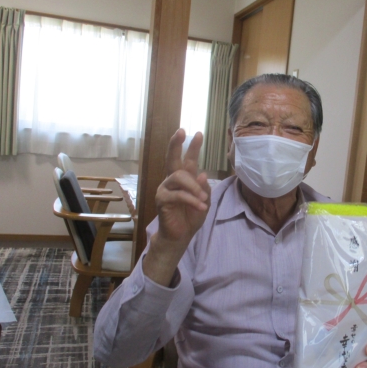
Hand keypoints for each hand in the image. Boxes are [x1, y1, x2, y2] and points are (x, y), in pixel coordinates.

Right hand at [143, 129, 210, 285]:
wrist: (181, 235)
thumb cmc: (191, 216)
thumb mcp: (204, 201)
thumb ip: (204, 188)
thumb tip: (201, 173)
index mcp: (184, 178)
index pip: (187, 159)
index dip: (192, 146)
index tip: (198, 133)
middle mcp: (172, 180)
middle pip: (172, 158)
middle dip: (176, 144)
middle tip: (181, 131)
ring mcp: (165, 188)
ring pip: (179, 177)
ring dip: (194, 187)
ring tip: (203, 200)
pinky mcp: (162, 199)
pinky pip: (178, 195)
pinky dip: (191, 200)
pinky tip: (200, 207)